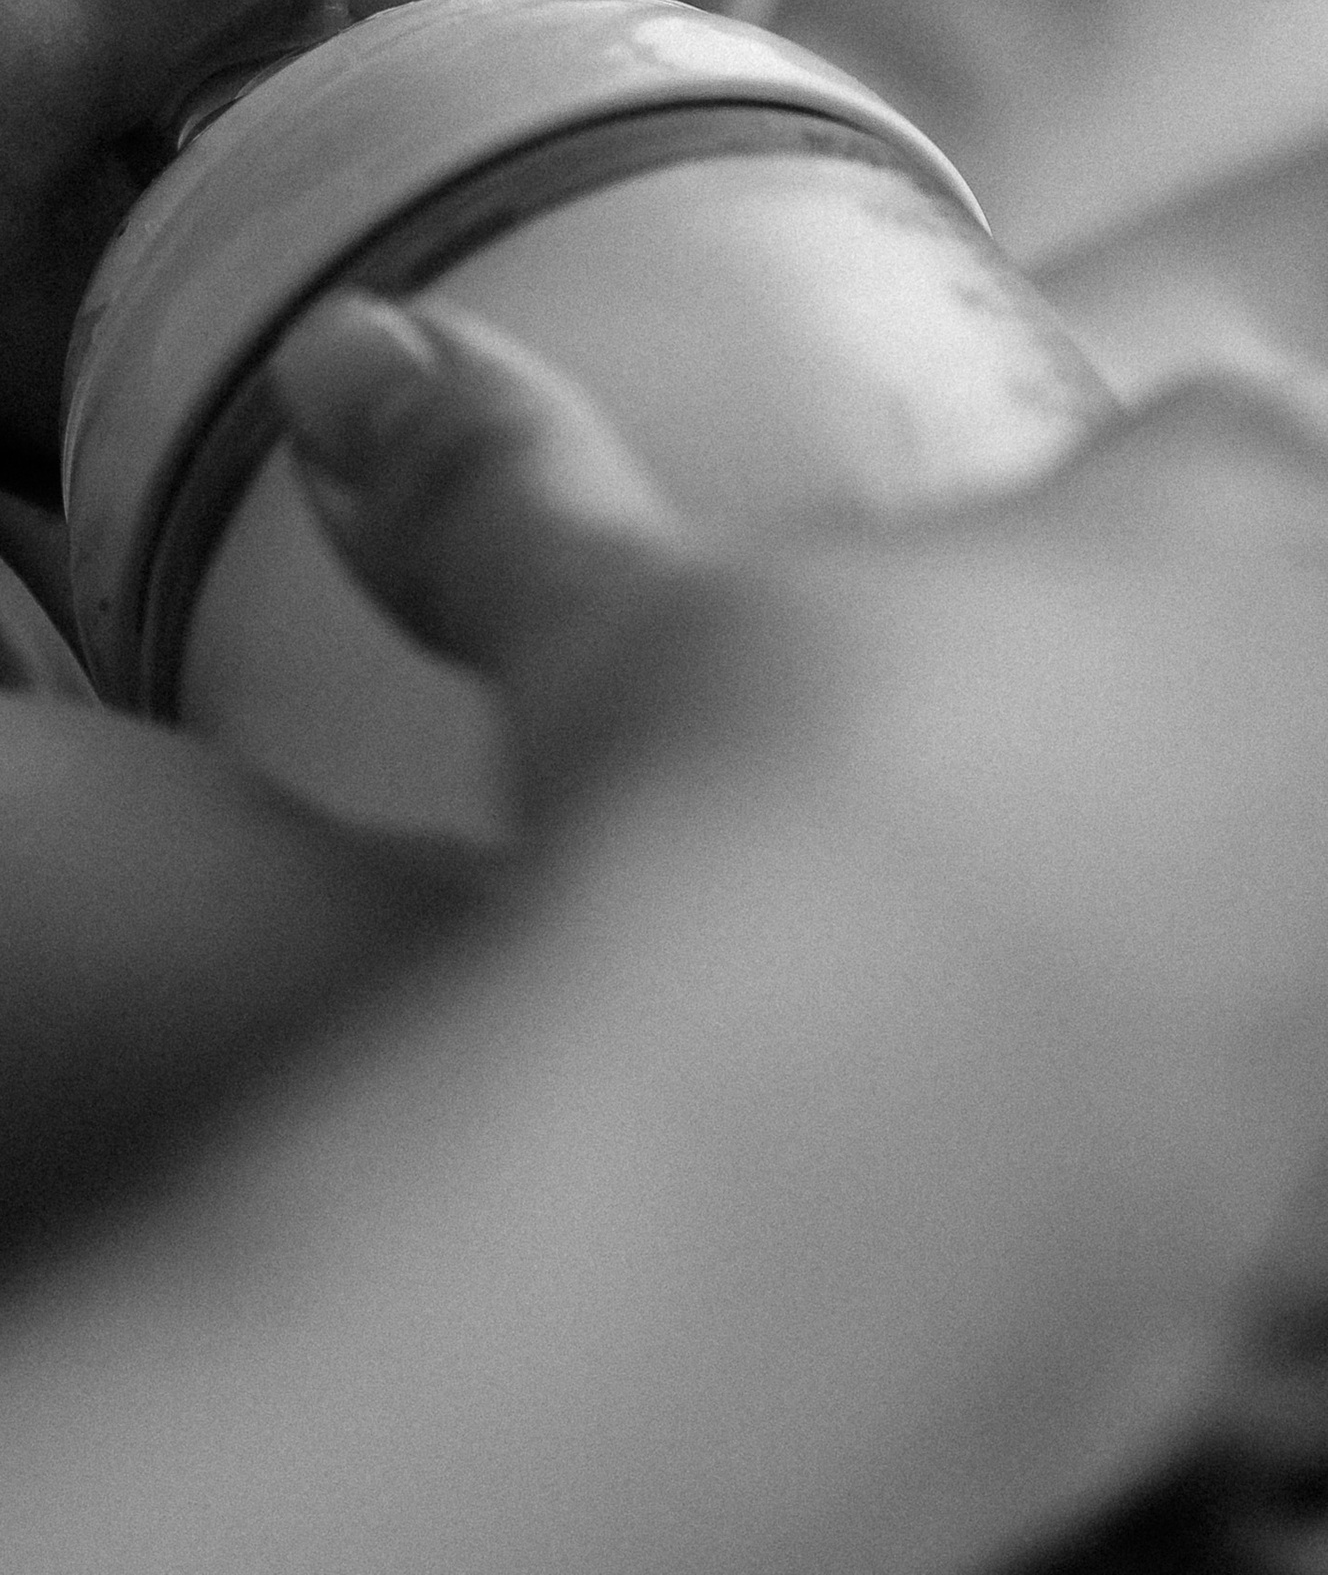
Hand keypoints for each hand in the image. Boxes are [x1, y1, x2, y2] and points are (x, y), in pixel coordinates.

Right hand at [281, 303, 1327, 1294]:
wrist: (792, 1195)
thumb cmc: (745, 818)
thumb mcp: (595, 622)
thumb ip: (495, 483)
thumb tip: (356, 354)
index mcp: (1216, 538)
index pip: (1240, 442)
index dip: (1142, 477)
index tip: (1035, 529)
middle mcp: (1323, 754)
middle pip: (1287, 670)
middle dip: (1165, 696)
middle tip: (973, 738)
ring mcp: (1316, 1003)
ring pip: (1279, 911)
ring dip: (1164, 911)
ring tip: (960, 955)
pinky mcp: (1264, 1231)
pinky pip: (1234, 1150)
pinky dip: (1123, 1126)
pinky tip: (964, 1152)